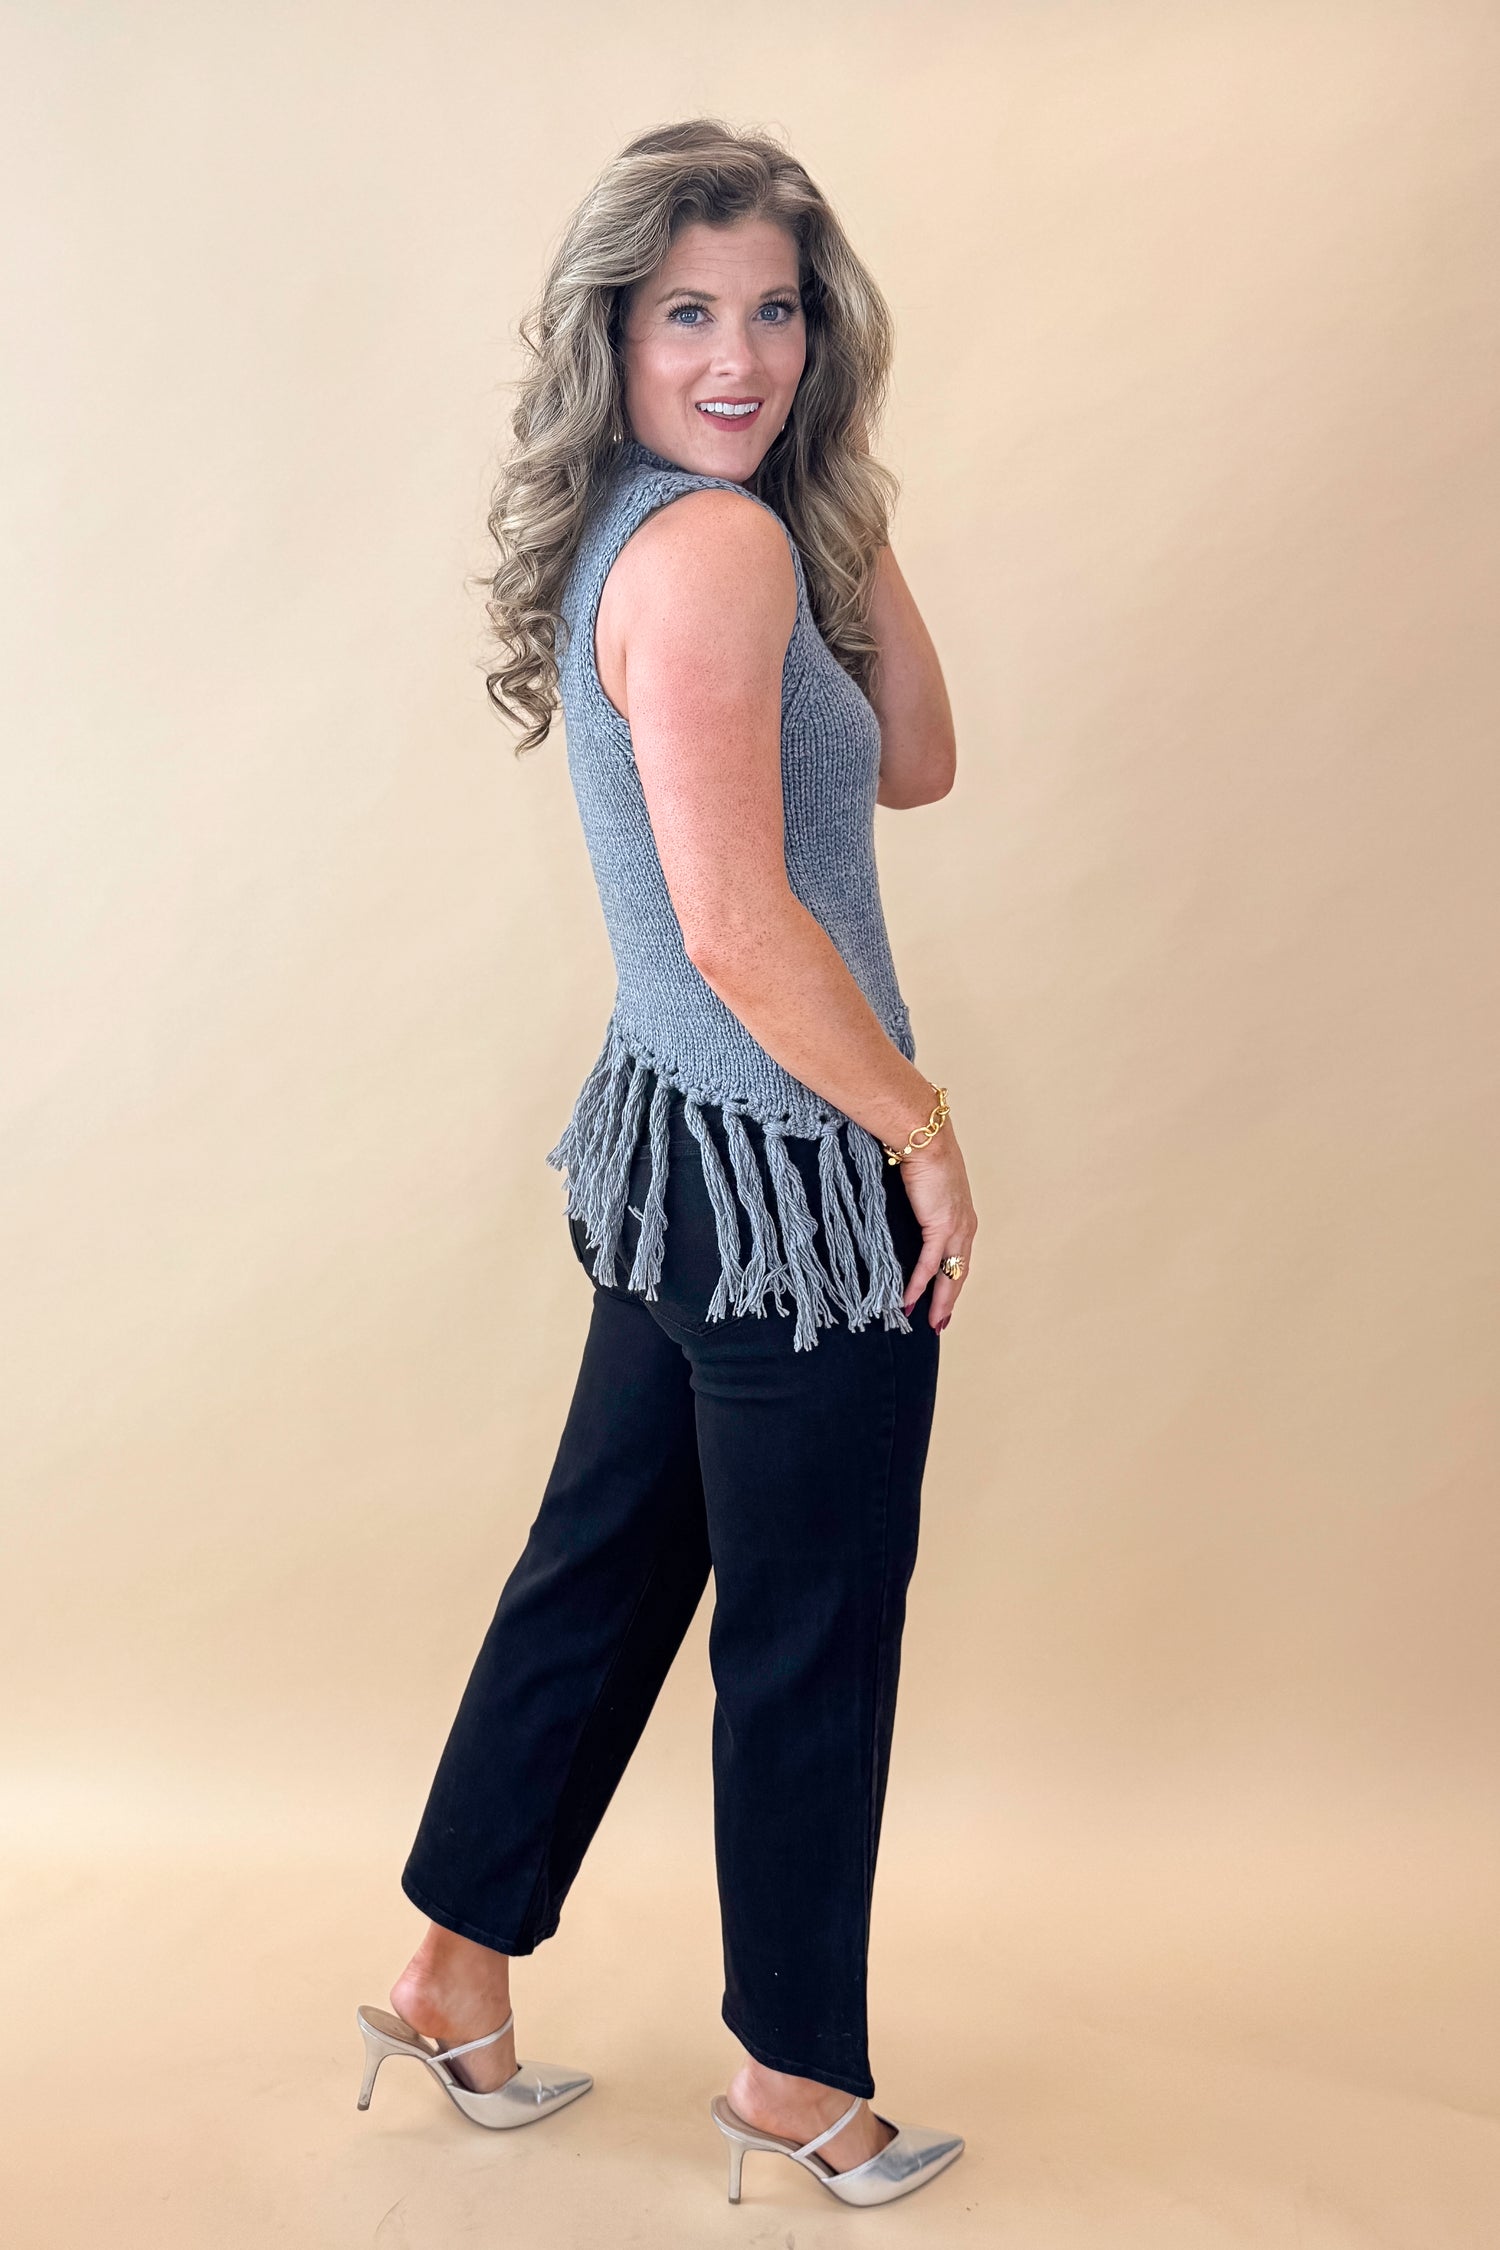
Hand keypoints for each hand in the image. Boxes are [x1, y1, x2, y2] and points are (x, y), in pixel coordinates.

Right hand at [895, 1127, 975, 1330]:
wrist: (925, 1138)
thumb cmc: (923, 1152)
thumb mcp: (926, 1183)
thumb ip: (922, 1201)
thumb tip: (908, 1208)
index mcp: (964, 1215)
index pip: (962, 1255)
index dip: (954, 1278)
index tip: (948, 1298)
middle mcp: (965, 1225)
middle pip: (960, 1271)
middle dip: (951, 1300)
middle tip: (942, 1322)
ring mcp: (955, 1228)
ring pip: (950, 1274)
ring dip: (940, 1301)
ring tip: (932, 1323)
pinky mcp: (939, 1227)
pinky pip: (929, 1265)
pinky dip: (919, 1285)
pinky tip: (909, 1301)